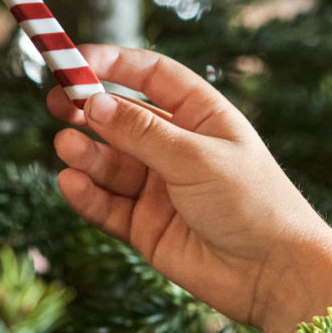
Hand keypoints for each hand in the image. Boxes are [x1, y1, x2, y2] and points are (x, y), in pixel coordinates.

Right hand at [47, 45, 331, 332]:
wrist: (275, 274)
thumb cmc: (253, 202)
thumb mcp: (196, 157)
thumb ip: (141, 133)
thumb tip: (94, 102)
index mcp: (200, 116)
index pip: (151, 76)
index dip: (113, 63)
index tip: (74, 58)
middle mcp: (176, 147)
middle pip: (121, 118)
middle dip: (88, 110)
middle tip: (56, 102)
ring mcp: (158, 188)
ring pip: (109, 163)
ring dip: (86, 153)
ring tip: (68, 147)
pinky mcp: (145, 226)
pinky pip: (107, 205)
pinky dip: (87, 194)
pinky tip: (71, 183)